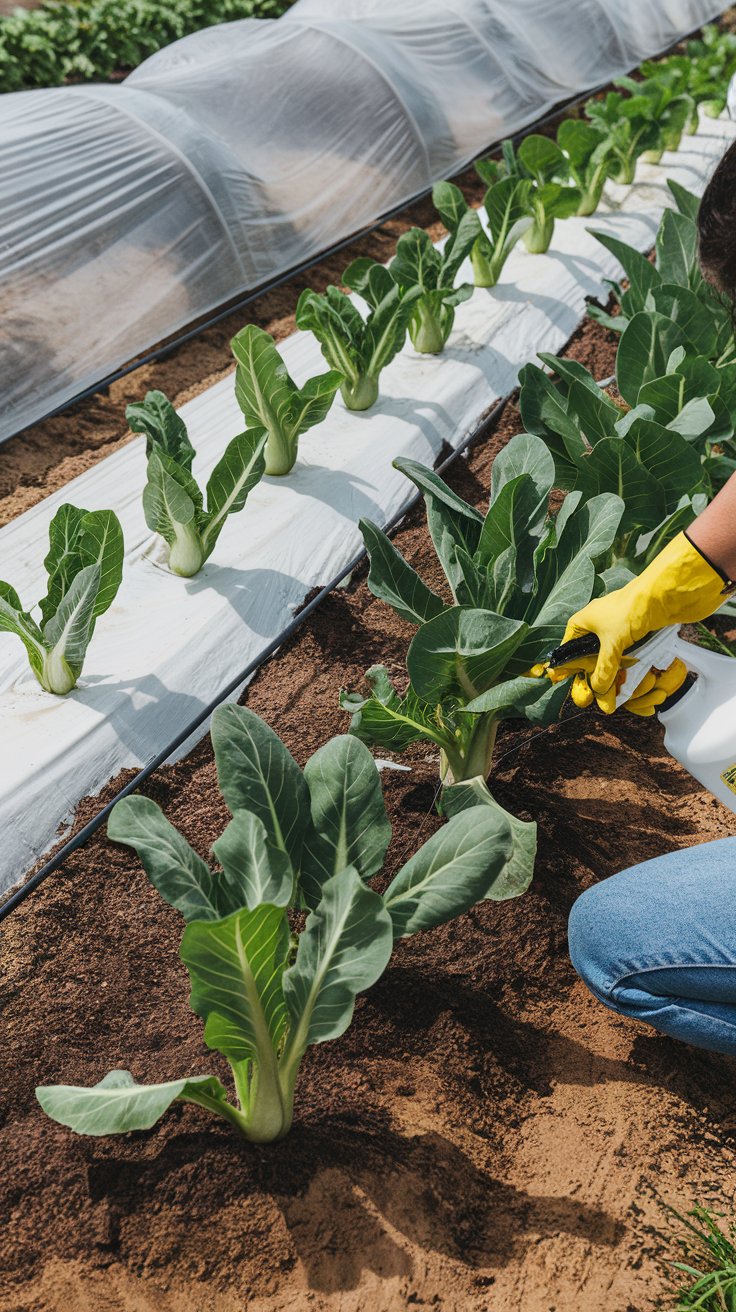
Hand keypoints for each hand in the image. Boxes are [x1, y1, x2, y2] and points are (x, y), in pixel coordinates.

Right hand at [550, 532, 726, 705]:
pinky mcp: (634, 632)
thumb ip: (603, 669)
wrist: (663, 594)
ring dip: (617, 674)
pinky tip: (635, 678)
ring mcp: (616, 628)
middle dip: (599, 676)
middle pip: (591, 658)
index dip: (573, 670)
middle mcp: (596, 625)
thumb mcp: (612, 644)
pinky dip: (630, 666)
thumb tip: (598, 690)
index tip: (581, 688)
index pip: (569, 651)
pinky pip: (627, 654)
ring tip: (622, 690)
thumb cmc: (630, 610)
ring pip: (611, 657)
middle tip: (604, 695)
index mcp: (582, 622)